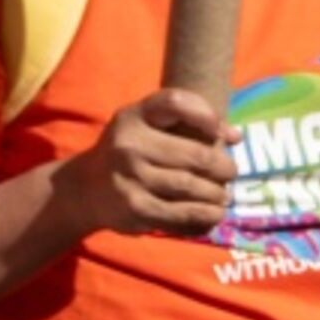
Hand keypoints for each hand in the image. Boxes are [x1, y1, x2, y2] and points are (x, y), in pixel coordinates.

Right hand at [71, 87, 230, 236]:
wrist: (85, 188)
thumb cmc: (129, 152)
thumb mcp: (147, 125)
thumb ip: (188, 122)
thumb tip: (234, 137)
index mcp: (133, 117)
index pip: (175, 103)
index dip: (207, 115)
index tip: (222, 133)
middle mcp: (128, 145)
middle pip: (197, 155)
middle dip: (224, 168)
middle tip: (229, 174)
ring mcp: (130, 178)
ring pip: (194, 187)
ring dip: (218, 194)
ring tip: (221, 196)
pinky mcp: (136, 209)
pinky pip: (185, 214)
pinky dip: (207, 216)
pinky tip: (212, 213)